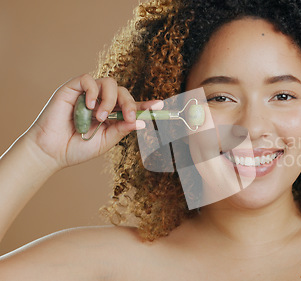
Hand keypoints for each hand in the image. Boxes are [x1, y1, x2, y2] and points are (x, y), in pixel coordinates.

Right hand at [23, 74, 161, 170]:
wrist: (51, 152)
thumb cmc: (77, 147)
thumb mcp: (105, 141)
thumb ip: (122, 130)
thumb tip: (142, 122)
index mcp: (112, 114)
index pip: (132, 105)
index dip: (146, 104)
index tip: (160, 106)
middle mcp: (101, 101)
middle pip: (123, 91)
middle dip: (130, 103)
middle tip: (129, 116)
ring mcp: (87, 94)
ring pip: (109, 83)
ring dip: (110, 100)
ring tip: (101, 117)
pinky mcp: (72, 88)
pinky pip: (88, 79)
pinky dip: (92, 91)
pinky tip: (90, 106)